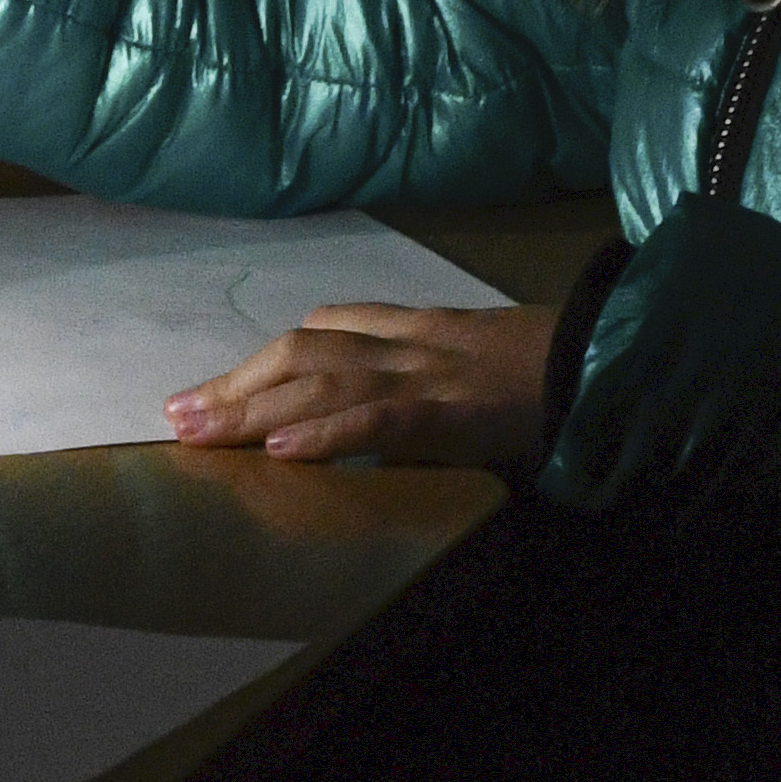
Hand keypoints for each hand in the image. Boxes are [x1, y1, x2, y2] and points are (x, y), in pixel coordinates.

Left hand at [164, 303, 557, 466]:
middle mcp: (408, 342)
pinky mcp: (452, 409)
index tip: (201, 394)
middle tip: (175, 417)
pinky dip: (328, 431)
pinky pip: (379, 417)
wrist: (604, 364)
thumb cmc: (539, 377)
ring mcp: (428, 372)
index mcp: (411, 331)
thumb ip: (410, 389)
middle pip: (303, 351)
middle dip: (235, 384)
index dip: (255, 363)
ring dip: (255, 407)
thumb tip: (351, 428)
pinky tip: (284, 450)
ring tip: (201, 433)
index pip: (318, 334)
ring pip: (324, 378)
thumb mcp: (464, 370)